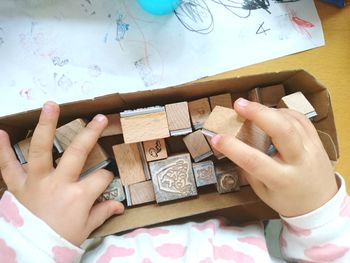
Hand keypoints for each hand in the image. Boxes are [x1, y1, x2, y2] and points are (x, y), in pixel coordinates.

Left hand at [0, 102, 123, 245]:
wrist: (30, 254)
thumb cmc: (60, 241)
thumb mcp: (85, 229)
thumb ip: (102, 213)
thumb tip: (120, 206)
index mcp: (80, 196)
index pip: (102, 178)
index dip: (108, 178)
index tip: (106, 182)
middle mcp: (59, 184)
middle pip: (78, 153)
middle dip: (91, 134)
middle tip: (99, 118)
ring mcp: (36, 182)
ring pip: (42, 150)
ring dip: (46, 126)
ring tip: (51, 105)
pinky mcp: (17, 187)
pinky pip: (7, 166)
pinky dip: (2, 150)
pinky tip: (0, 132)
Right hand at [211, 98, 337, 216]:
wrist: (322, 205)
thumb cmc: (286, 200)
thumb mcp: (262, 191)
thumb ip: (249, 168)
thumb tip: (234, 144)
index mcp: (282, 180)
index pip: (254, 160)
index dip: (233, 147)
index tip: (216, 137)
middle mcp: (300, 161)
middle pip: (282, 131)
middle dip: (259, 113)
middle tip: (238, 104)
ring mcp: (312, 148)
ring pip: (291, 120)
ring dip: (268, 111)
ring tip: (251, 109)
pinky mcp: (318, 140)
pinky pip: (300, 118)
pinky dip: (283, 112)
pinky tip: (271, 113)